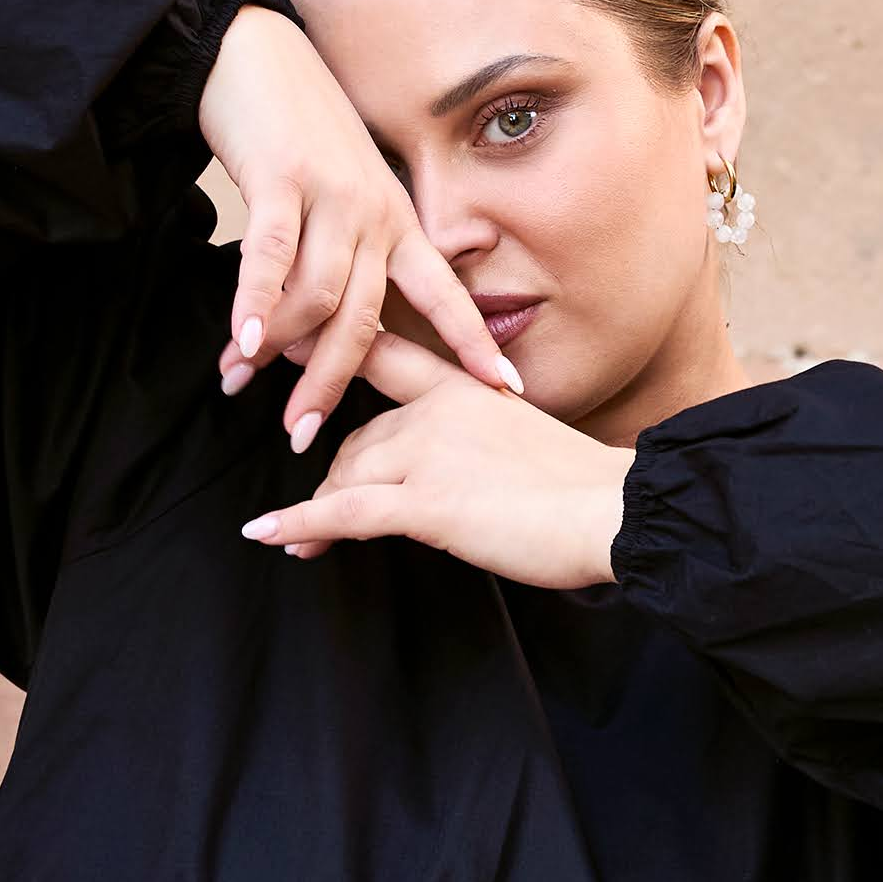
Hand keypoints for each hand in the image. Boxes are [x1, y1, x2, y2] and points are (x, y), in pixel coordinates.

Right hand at [196, 4, 522, 443]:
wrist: (258, 54)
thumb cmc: (298, 134)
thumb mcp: (342, 197)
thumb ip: (348, 259)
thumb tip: (332, 334)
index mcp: (397, 223)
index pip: (446, 295)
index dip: (475, 345)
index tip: (509, 392)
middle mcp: (376, 213)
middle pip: (366, 320)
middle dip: (334, 384)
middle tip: (303, 437)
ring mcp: (332, 194)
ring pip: (318, 295)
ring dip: (280, 349)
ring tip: (242, 383)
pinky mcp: (283, 176)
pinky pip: (271, 254)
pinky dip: (254, 301)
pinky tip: (239, 340)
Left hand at [238, 329, 634, 589]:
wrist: (614, 512)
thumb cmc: (585, 491)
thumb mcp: (523, 445)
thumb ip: (478, 445)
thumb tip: (455, 479)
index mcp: (464, 388)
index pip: (385, 355)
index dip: (333, 348)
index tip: (292, 341)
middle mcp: (438, 411)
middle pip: (359, 437)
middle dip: (332, 474)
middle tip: (313, 509)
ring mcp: (429, 454)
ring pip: (347, 474)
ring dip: (315, 511)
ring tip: (295, 540)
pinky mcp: (426, 503)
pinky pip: (344, 513)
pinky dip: (299, 525)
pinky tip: (267, 535)